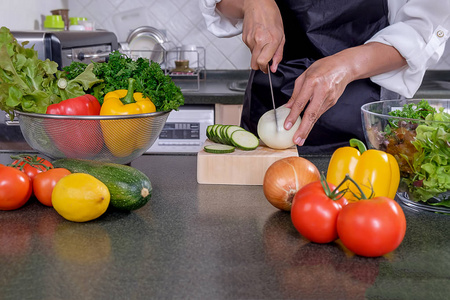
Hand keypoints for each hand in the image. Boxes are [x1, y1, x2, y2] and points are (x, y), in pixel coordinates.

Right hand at [241, 0, 284, 72]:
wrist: (257, 4)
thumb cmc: (271, 16)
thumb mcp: (281, 36)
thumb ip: (278, 54)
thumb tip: (274, 67)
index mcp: (270, 40)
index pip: (262, 62)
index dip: (265, 69)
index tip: (267, 69)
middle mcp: (259, 41)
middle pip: (254, 64)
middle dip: (260, 66)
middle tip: (265, 63)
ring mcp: (250, 40)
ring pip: (252, 57)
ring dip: (257, 55)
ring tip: (263, 43)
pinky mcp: (244, 39)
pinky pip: (249, 49)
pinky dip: (254, 48)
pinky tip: (258, 38)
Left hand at [283, 43, 406, 145]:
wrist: (344, 67)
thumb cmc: (323, 68)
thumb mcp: (305, 75)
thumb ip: (296, 92)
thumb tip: (288, 107)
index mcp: (312, 82)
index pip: (301, 102)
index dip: (293, 116)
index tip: (287, 126)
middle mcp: (321, 91)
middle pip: (311, 114)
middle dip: (303, 129)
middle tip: (296, 140)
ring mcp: (329, 98)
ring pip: (316, 117)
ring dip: (307, 129)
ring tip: (300, 139)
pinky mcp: (332, 103)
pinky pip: (319, 113)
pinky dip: (312, 122)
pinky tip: (306, 129)